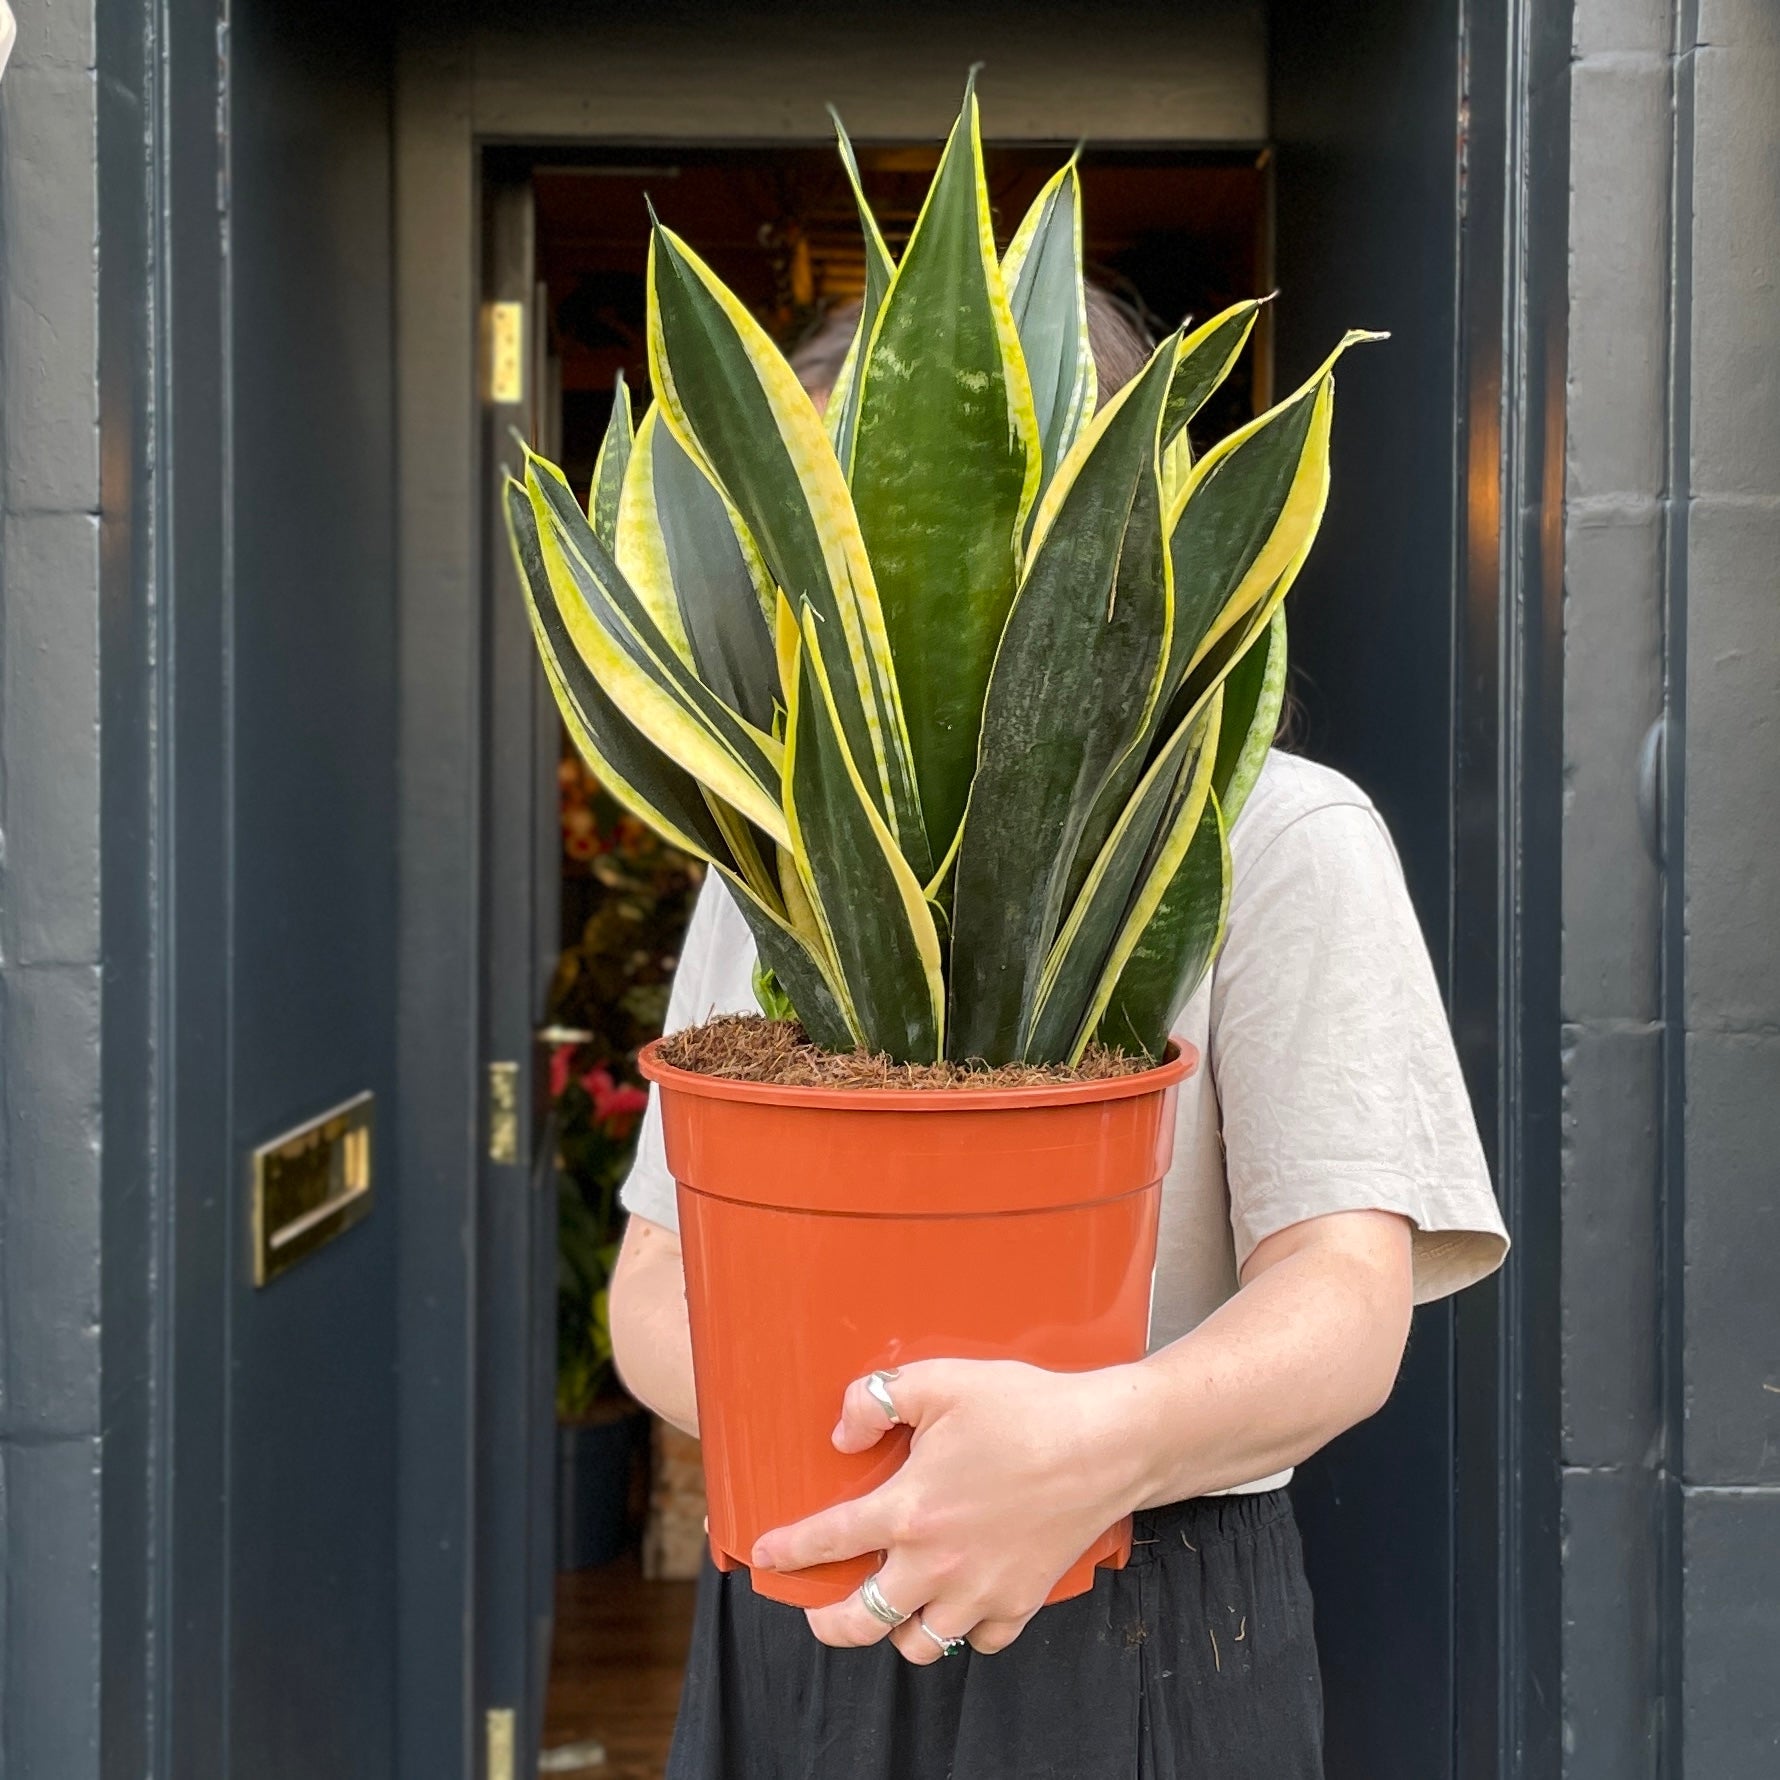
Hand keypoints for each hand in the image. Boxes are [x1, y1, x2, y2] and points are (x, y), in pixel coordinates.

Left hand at [750, 1358, 1149, 1662]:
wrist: (1106, 1443)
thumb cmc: (1027, 1409)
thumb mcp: (942, 1380)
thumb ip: (879, 1399)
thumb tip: (843, 1432)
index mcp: (910, 1510)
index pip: (828, 1540)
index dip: (788, 1551)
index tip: (767, 1556)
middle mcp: (938, 1563)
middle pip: (862, 1621)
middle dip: (828, 1623)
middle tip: (819, 1611)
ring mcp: (982, 1591)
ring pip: (920, 1643)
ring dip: (898, 1628)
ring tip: (893, 1604)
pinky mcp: (1022, 1602)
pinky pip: (980, 1640)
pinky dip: (964, 1628)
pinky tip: (959, 1600)